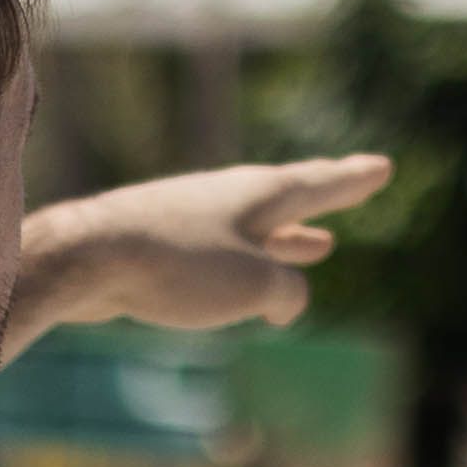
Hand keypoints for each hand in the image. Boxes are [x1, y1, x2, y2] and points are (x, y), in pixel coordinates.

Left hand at [12, 154, 393, 343]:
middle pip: (288, 196)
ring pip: (253, 227)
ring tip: (318, 242)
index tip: (382, 166)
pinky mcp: (158, 246)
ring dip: (288, 236)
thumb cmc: (177, 264)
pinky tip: (242, 279)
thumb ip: (287, 290)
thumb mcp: (254, 284)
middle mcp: (227, 197)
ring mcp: (190, 218)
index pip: (319, 185)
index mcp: (258, 196)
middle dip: (325, 196)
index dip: (353, 180)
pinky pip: (218, 253)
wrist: (85, 257)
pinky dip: (245, 261)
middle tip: (355, 180)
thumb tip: (286, 299)